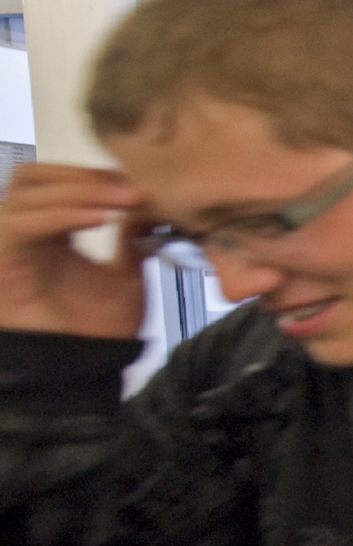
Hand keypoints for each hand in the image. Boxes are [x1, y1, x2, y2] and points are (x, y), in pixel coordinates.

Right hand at [0, 163, 147, 338]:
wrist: (80, 370)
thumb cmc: (96, 331)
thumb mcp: (125, 279)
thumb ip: (131, 242)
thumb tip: (145, 208)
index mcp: (46, 232)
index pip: (53, 181)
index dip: (92, 175)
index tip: (138, 186)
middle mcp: (20, 231)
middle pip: (32, 176)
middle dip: (82, 176)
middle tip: (129, 190)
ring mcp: (5, 243)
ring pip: (26, 192)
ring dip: (78, 190)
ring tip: (122, 203)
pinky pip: (20, 224)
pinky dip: (61, 214)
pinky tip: (99, 220)